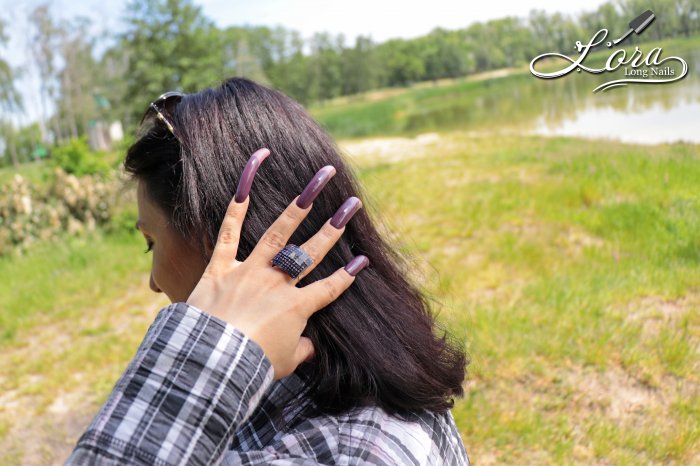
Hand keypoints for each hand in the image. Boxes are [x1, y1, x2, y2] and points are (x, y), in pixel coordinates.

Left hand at [186, 148, 368, 379]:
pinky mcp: (220, 269)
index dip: (347, 275)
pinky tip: (244, 187)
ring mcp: (249, 272)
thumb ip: (301, 351)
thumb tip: (310, 347)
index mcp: (296, 308)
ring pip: (278, 235)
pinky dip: (235, 211)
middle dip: (333, 228)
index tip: (362, 260)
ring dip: (297, 208)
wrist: (212, 361)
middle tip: (350, 205)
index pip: (329, 288)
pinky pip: (228, 235)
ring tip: (314, 185)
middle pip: (310, 252)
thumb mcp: (284, 363)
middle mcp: (277, 283)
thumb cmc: (251, 366)